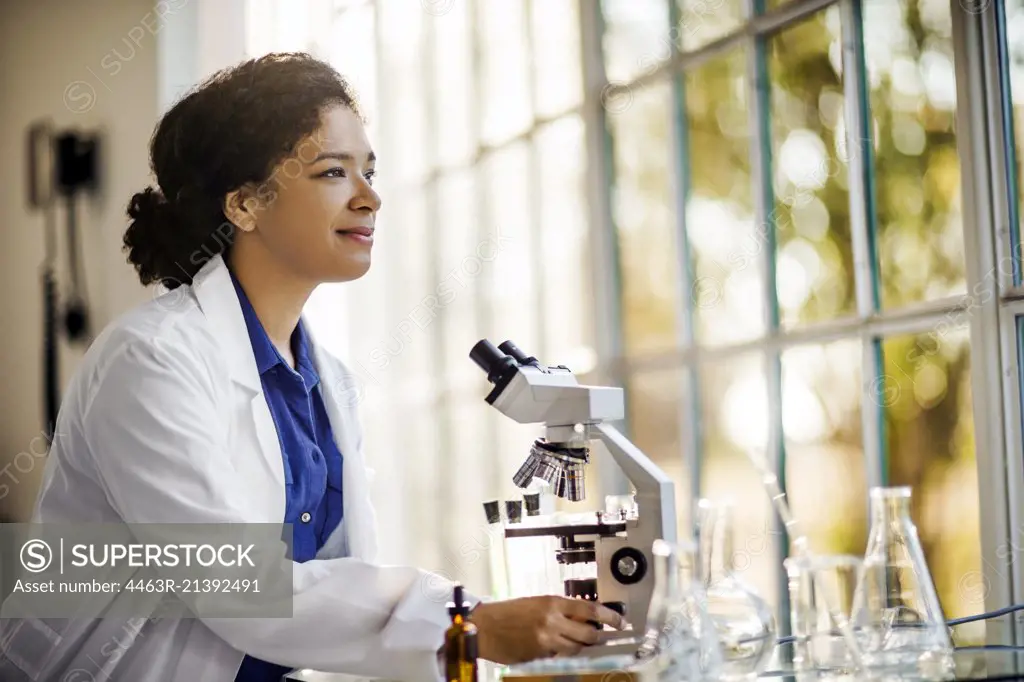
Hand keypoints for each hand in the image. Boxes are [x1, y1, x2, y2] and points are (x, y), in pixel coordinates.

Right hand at [467, 596, 626, 663]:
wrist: (484, 627)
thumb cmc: (506, 612)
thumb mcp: (535, 603)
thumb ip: (558, 610)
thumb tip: (580, 617)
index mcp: (552, 603)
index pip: (590, 610)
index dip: (609, 617)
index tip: (619, 621)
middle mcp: (553, 621)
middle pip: (588, 634)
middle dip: (597, 637)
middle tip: (601, 636)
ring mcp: (547, 640)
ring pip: (576, 648)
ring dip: (580, 646)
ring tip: (577, 642)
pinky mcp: (540, 656)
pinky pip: (559, 656)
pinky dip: (561, 653)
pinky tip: (556, 648)